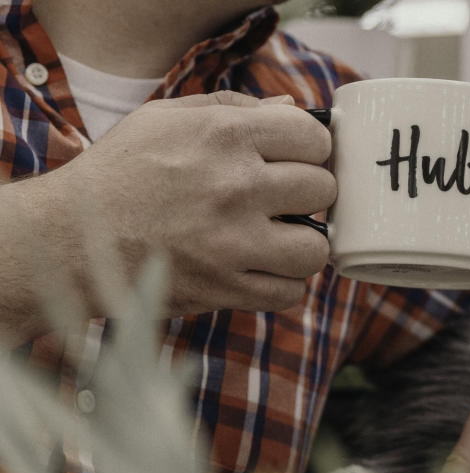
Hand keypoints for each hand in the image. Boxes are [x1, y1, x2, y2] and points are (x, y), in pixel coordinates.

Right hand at [45, 90, 333, 316]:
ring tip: (279, 239)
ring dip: (302, 244)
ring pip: (316, 247)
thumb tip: (290, 111)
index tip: (297, 160)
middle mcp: (236, 186)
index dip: (310, 149)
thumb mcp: (166, 119)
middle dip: (309, 194)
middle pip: (323, 190)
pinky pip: (290, 293)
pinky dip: (281, 284)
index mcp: (224, 136)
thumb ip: (233, 108)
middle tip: (285, 200)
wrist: (72, 239)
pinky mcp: (227, 288)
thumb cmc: (121, 174)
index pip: (313, 137)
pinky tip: (260, 269)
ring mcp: (234, 242)